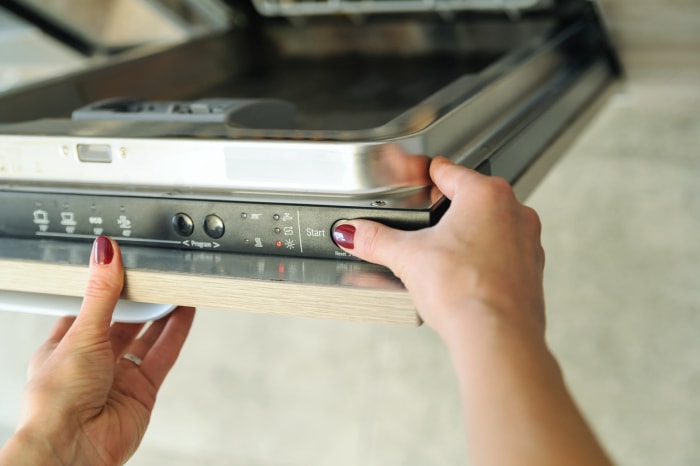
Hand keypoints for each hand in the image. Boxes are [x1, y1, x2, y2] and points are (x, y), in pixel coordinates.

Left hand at [0, 237, 194, 465]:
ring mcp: (119, 377)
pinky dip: (176, 332)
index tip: (124, 266)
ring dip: (161, 313)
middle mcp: (92, 362)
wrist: (75, 449)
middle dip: (139, 300)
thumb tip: (104, 254)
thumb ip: (101, 293)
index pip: (88, 309)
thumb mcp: (81, 333)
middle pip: (121, 322)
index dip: (106, 289)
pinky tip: (185, 312)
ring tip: (176, 287)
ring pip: (146, 337)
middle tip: (155, 274)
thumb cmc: (58, 401)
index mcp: (64, 347)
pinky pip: (163, 354)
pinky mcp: (143, 390)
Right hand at [333, 158, 611, 465]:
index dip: (424, 176)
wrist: (497, 337)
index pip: (448, 170)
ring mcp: (528, 242)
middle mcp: (515, 212)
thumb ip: (376, 239)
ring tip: (440, 254)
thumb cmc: (465, 291)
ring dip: (467, 234)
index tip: (415, 181)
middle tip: (421, 224)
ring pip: (491, 225)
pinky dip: (484, 258)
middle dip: (445, 209)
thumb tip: (354, 232)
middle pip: (471, 197)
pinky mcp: (531, 271)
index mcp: (486, 195)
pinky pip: (504, 253)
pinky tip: (463, 275)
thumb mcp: (407, 258)